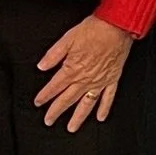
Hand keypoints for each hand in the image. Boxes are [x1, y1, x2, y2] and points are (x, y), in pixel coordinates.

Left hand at [35, 16, 133, 130]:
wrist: (117, 26)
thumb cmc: (94, 30)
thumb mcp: (68, 38)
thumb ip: (53, 54)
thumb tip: (41, 66)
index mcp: (72, 69)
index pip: (54, 87)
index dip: (44, 96)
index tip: (38, 103)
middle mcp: (85, 79)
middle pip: (67, 99)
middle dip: (56, 111)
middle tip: (49, 121)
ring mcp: (99, 81)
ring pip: (86, 104)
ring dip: (78, 117)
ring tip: (71, 128)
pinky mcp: (112, 79)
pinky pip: (108, 98)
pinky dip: (104, 108)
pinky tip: (100, 117)